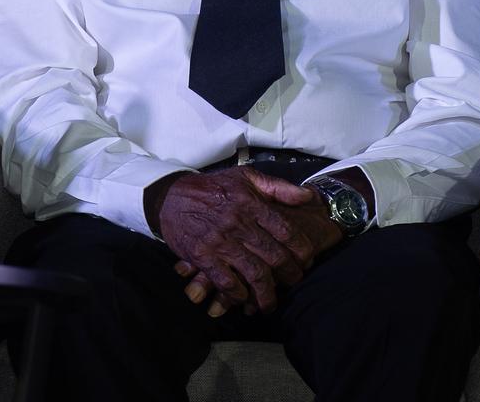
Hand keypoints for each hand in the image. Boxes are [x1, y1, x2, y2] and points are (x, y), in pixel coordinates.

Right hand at [148, 166, 324, 313]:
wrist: (171, 197)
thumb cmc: (213, 188)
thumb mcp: (246, 177)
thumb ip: (278, 187)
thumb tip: (308, 197)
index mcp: (251, 203)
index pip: (285, 230)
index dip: (301, 248)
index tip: (308, 259)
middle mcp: (238, 223)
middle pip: (274, 256)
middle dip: (289, 274)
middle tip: (294, 281)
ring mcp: (220, 241)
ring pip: (254, 273)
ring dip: (267, 293)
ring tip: (271, 302)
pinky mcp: (203, 256)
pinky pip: (227, 282)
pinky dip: (238, 294)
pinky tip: (243, 298)